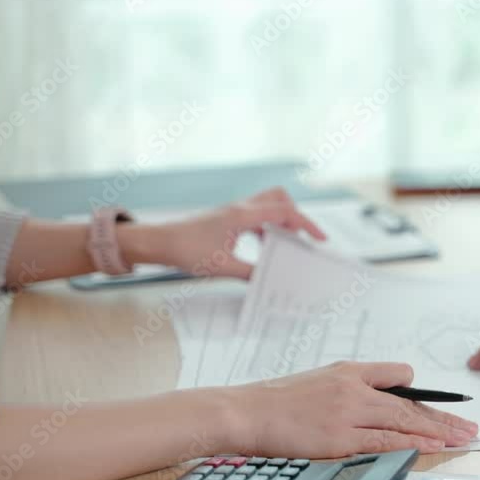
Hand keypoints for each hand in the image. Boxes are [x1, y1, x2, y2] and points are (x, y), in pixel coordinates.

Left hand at [127, 187, 326, 278]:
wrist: (159, 242)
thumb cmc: (187, 250)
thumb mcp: (223, 267)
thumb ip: (251, 273)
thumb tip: (271, 281)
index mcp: (243, 215)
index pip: (285, 212)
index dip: (307, 225)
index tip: (320, 239)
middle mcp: (241, 208)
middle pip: (280, 198)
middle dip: (296, 216)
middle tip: (301, 239)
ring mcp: (234, 212)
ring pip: (268, 205)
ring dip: (281, 222)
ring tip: (285, 245)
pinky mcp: (228, 218)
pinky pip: (256, 216)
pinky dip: (266, 228)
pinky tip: (263, 246)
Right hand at [217, 362, 478, 457]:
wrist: (246, 411)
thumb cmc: (277, 401)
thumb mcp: (318, 380)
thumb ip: (348, 387)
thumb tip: (374, 400)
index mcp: (348, 370)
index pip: (397, 375)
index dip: (421, 394)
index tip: (442, 404)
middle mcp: (354, 387)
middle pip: (410, 403)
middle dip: (444, 416)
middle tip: (470, 425)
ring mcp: (348, 412)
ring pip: (405, 421)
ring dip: (439, 431)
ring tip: (462, 438)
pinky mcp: (339, 438)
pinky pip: (386, 441)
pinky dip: (413, 444)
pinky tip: (432, 447)